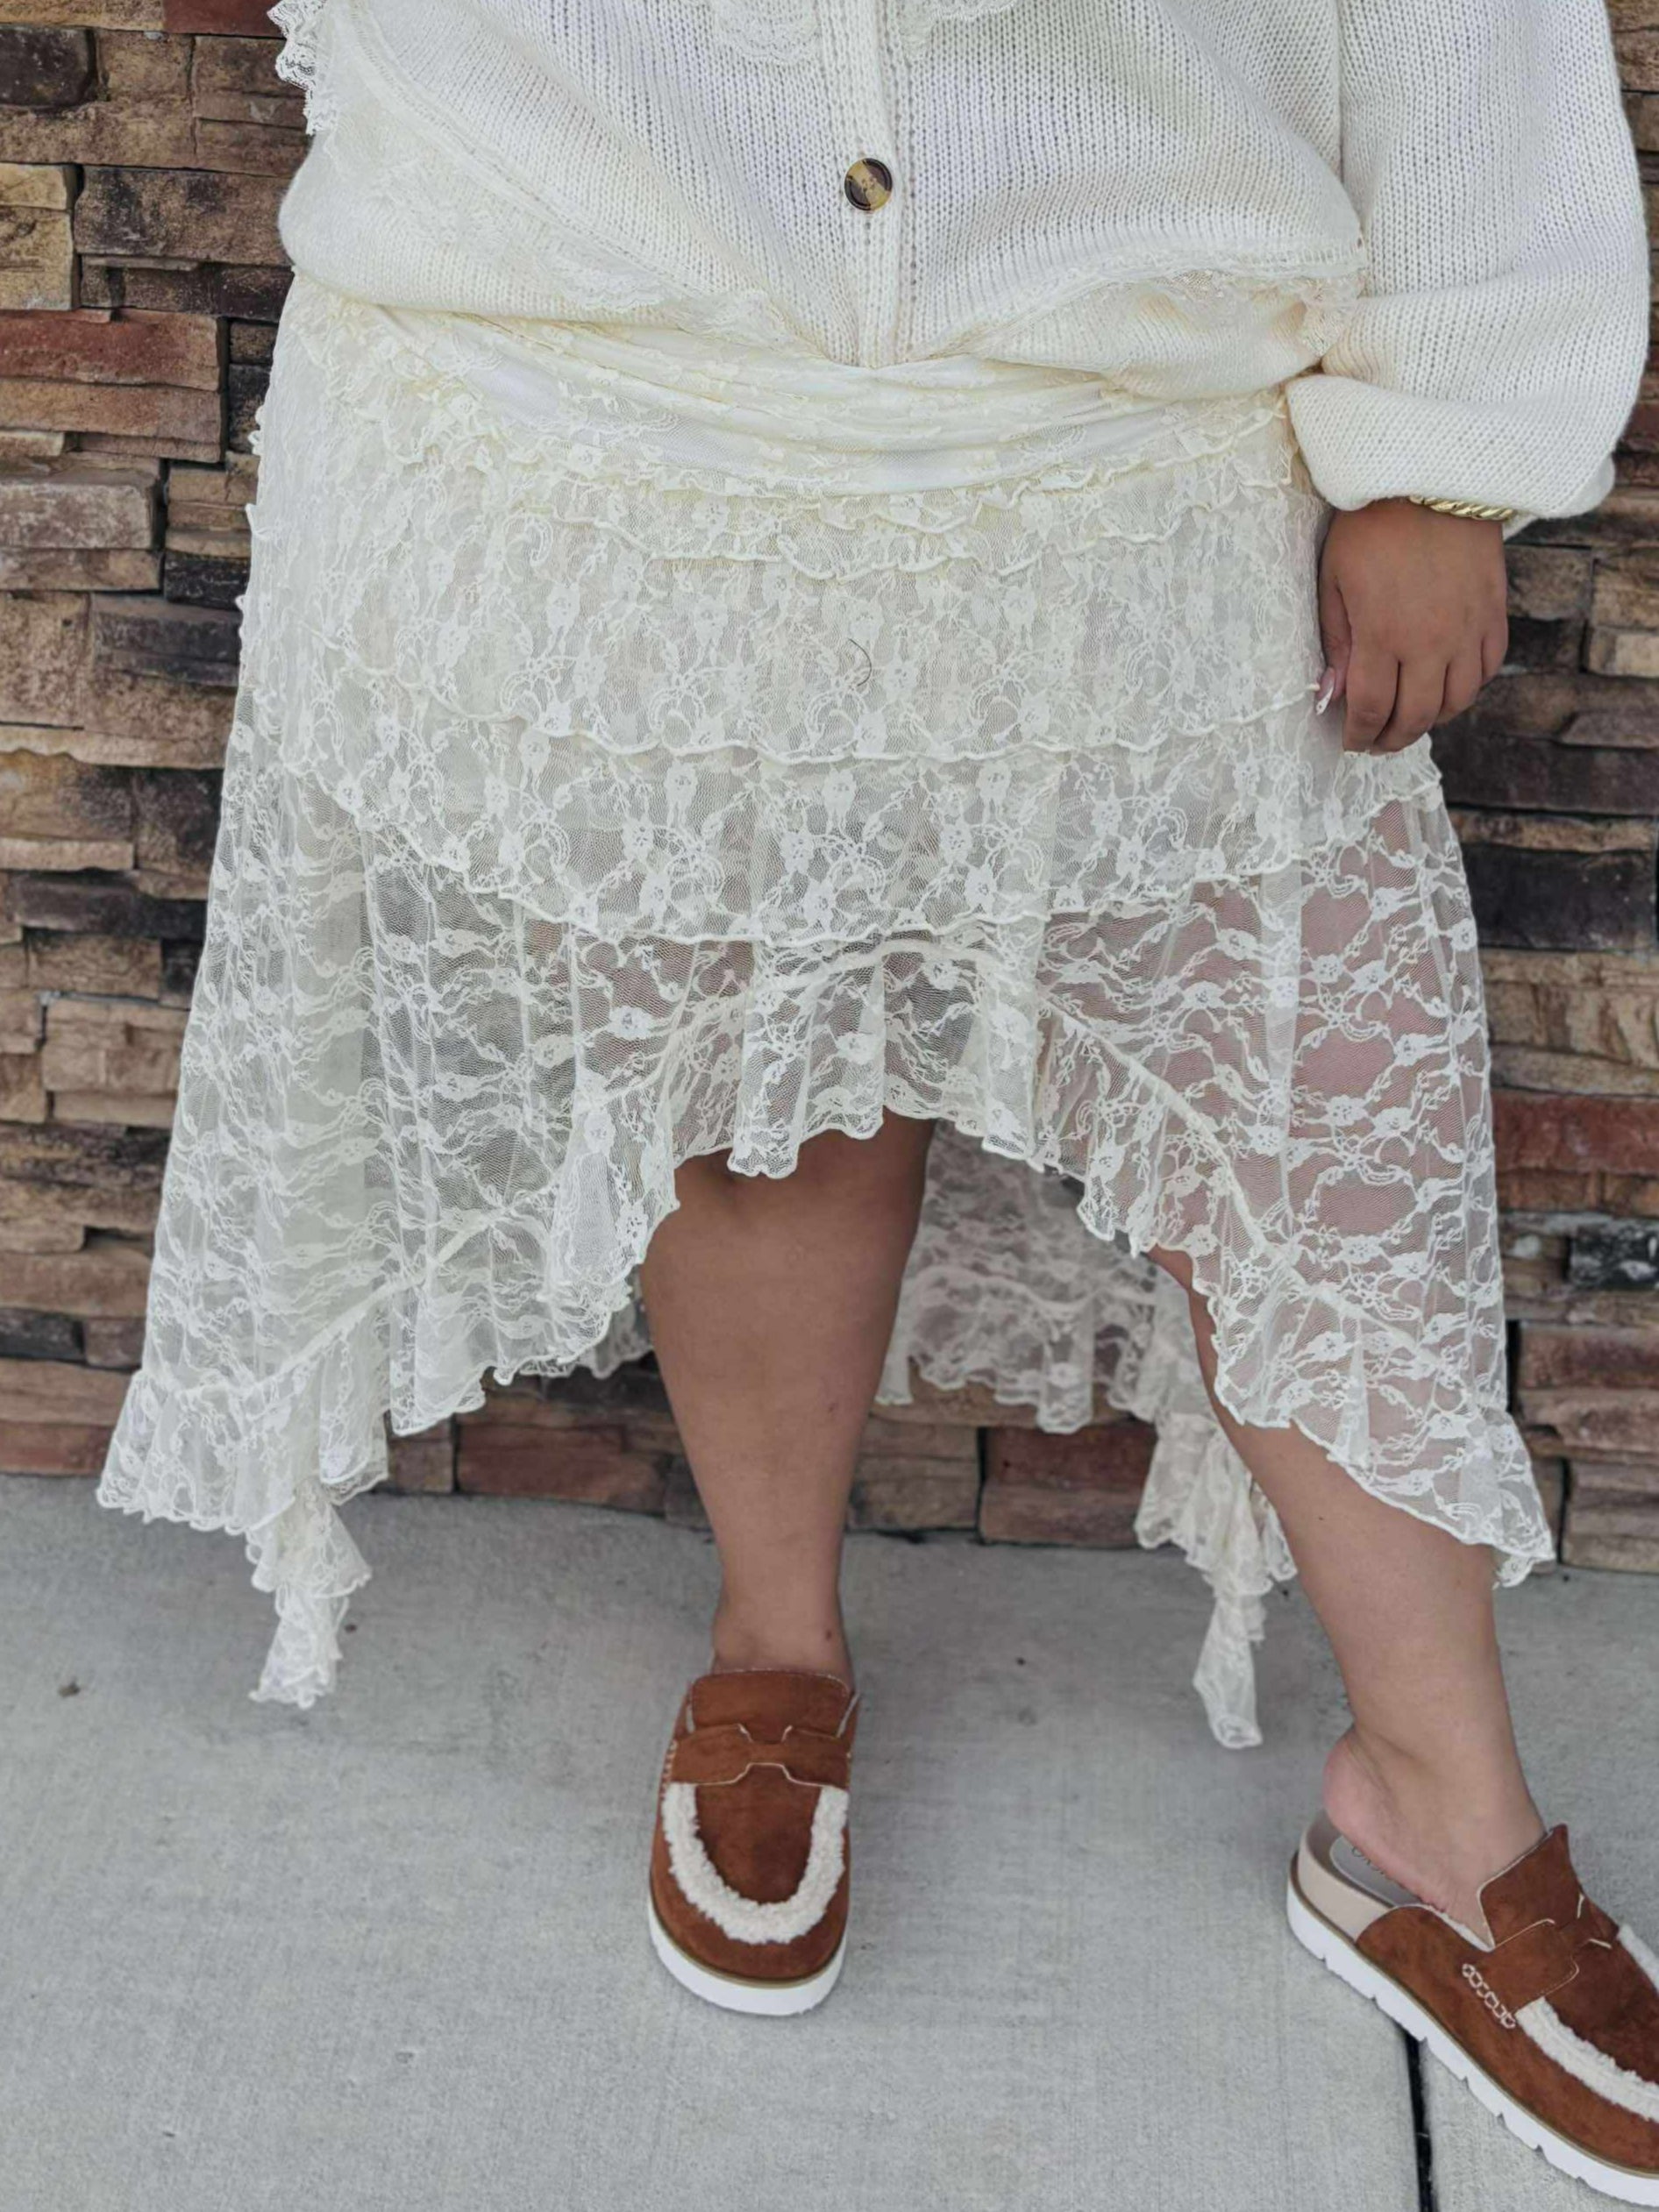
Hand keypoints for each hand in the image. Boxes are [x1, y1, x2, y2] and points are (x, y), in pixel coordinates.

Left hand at [1316, 498, 1508, 753]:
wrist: (1434, 473)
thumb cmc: (1371, 523)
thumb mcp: (1334, 580)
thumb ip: (1336, 642)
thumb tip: (1334, 696)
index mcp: (1382, 634)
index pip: (1370, 709)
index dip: (1358, 734)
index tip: (1350, 741)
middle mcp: (1430, 641)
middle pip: (1416, 716)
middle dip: (1392, 738)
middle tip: (1377, 741)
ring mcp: (1468, 629)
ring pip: (1456, 701)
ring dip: (1431, 720)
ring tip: (1410, 719)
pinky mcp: (1493, 612)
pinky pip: (1487, 669)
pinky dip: (1466, 688)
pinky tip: (1446, 687)